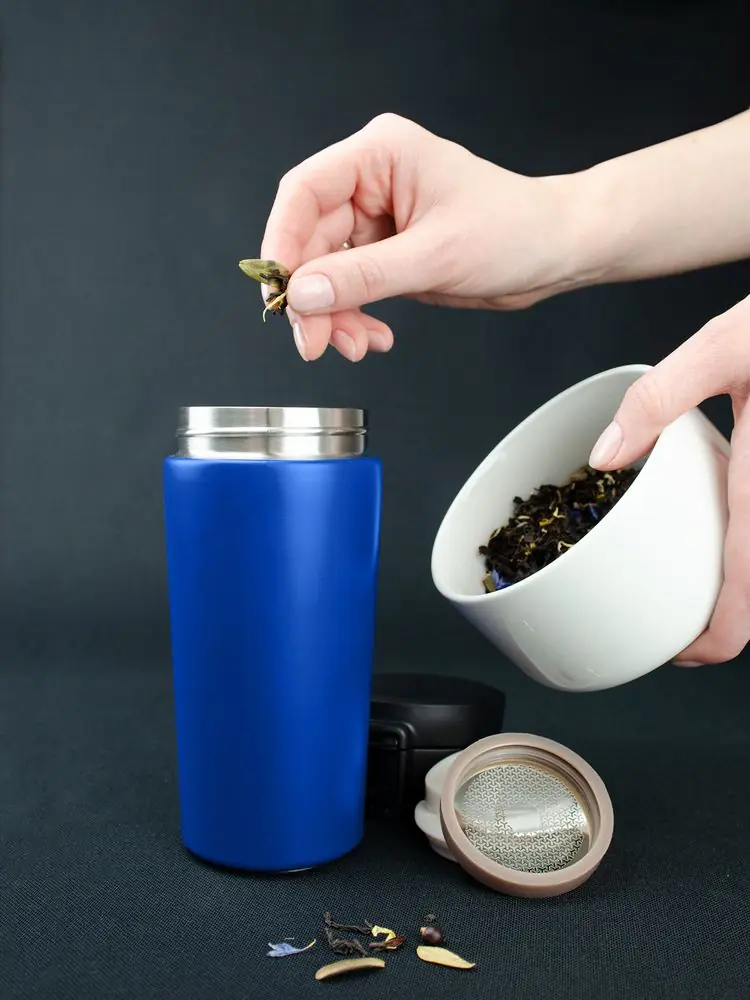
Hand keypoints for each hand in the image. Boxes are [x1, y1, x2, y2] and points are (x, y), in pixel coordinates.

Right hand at [259, 113, 576, 360]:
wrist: (555, 252)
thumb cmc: (516, 229)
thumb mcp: (436, 256)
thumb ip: (365, 276)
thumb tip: (304, 293)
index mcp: (381, 155)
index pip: (304, 192)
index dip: (283, 244)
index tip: (278, 292)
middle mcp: (372, 183)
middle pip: (311, 241)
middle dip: (313, 298)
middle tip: (315, 341)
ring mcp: (378, 221)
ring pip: (326, 273)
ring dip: (334, 316)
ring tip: (355, 345)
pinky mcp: (387, 254)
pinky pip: (350, 289)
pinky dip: (354, 318)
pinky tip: (372, 337)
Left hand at [588, 293, 749, 666]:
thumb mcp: (727, 345)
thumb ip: (661, 397)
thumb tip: (606, 455)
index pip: (748, 600)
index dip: (713, 644)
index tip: (679, 652)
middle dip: (724, 619)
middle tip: (680, 619)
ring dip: (744, 590)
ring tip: (701, 584)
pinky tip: (735, 530)